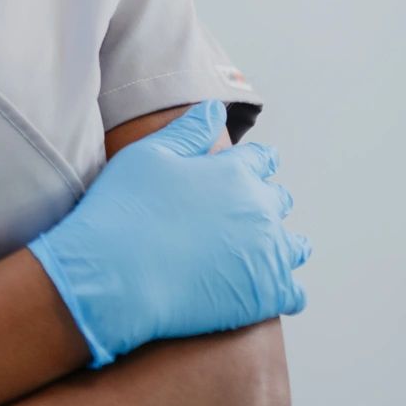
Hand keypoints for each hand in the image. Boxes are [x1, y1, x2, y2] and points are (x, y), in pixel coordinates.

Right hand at [28, 101, 307, 366]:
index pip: (262, 160)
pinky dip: (281, 291)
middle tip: (246, 215)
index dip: (257, 163)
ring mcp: (267, 254)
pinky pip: (293, 294)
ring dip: (281, 246)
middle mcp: (259, 209)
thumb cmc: (124, 211)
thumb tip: (213, 109)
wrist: (113, 276)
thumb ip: (187, 131)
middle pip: (278, 202)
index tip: (254, 169)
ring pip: (293, 247)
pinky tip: (262, 292)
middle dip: (265, 204)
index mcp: (235, 172)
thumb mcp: (148, 155)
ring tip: (263, 255)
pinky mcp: (265, 295)